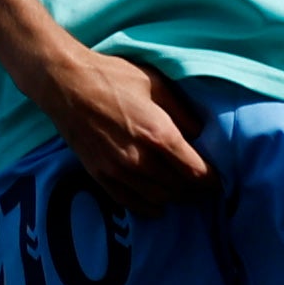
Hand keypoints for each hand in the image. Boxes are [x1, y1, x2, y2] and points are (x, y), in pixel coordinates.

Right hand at [40, 47, 212, 211]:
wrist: (65, 83)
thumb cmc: (112, 77)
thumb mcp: (156, 84)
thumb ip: (182, 111)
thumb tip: (199, 133)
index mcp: (159, 134)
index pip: (195, 172)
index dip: (211, 180)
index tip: (218, 180)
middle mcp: (140, 159)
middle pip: (179, 189)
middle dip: (196, 191)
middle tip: (204, 187)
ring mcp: (118, 170)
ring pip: (157, 199)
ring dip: (175, 199)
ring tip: (183, 193)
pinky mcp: (99, 175)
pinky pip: (129, 202)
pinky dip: (148, 207)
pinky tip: (157, 205)